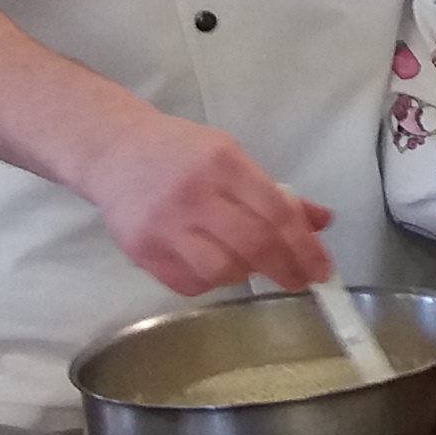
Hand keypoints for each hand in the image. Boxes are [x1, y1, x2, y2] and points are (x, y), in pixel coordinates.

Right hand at [42, 106, 335, 294]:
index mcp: (222, 163)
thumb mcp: (230, 157)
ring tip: (248, 263)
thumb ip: (274, 193)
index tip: (322, 269)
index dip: (305, 246)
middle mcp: (194, 194)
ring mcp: (164, 225)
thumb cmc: (179, 153)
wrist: (113, 151)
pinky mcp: (142, 251)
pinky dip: (211, 282)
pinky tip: (213, 266)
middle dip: (285, 269)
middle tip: (300, 281)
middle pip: (253, 245)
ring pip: (222, 271)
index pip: (276, 212)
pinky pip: (190, 283)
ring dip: (246, 274)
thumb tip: (321, 221)